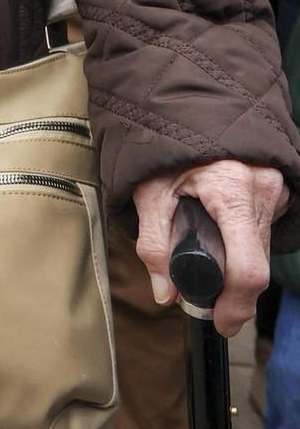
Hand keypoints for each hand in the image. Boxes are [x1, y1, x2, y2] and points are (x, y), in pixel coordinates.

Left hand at [133, 159, 287, 336]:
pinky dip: (245, 240)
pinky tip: (222, 230)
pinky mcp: (279, 188)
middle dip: (232, 288)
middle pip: (256, 263)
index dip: (236, 304)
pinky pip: (264, 229)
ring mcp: (276, 188)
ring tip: (208, 254)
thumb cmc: (166, 145)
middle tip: (207, 296)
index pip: (248, 268)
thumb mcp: (149, 192)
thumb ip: (153, 244)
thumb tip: (165, 294)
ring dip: (238, 263)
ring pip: (262, 248)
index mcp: (232, 191)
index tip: (221, 321)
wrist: (189, 107)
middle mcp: (263, 189)